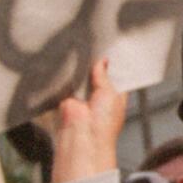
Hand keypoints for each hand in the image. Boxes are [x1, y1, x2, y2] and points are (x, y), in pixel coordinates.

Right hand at [49, 57, 126, 182]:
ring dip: (82, 69)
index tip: (110, 49)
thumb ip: (104, 75)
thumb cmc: (103, 122)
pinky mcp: (68, 97)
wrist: (82, 135)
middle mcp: (99, 97)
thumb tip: (102, 61)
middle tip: (95, 47)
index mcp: (115, 97)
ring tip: (83, 51)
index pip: (114, 77)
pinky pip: (69, 81)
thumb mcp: (109, 93)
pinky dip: (70, 74)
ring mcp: (83, 96)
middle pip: (97, 75)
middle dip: (96, 64)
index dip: (112, 65)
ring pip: (83, 77)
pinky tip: (71, 62)